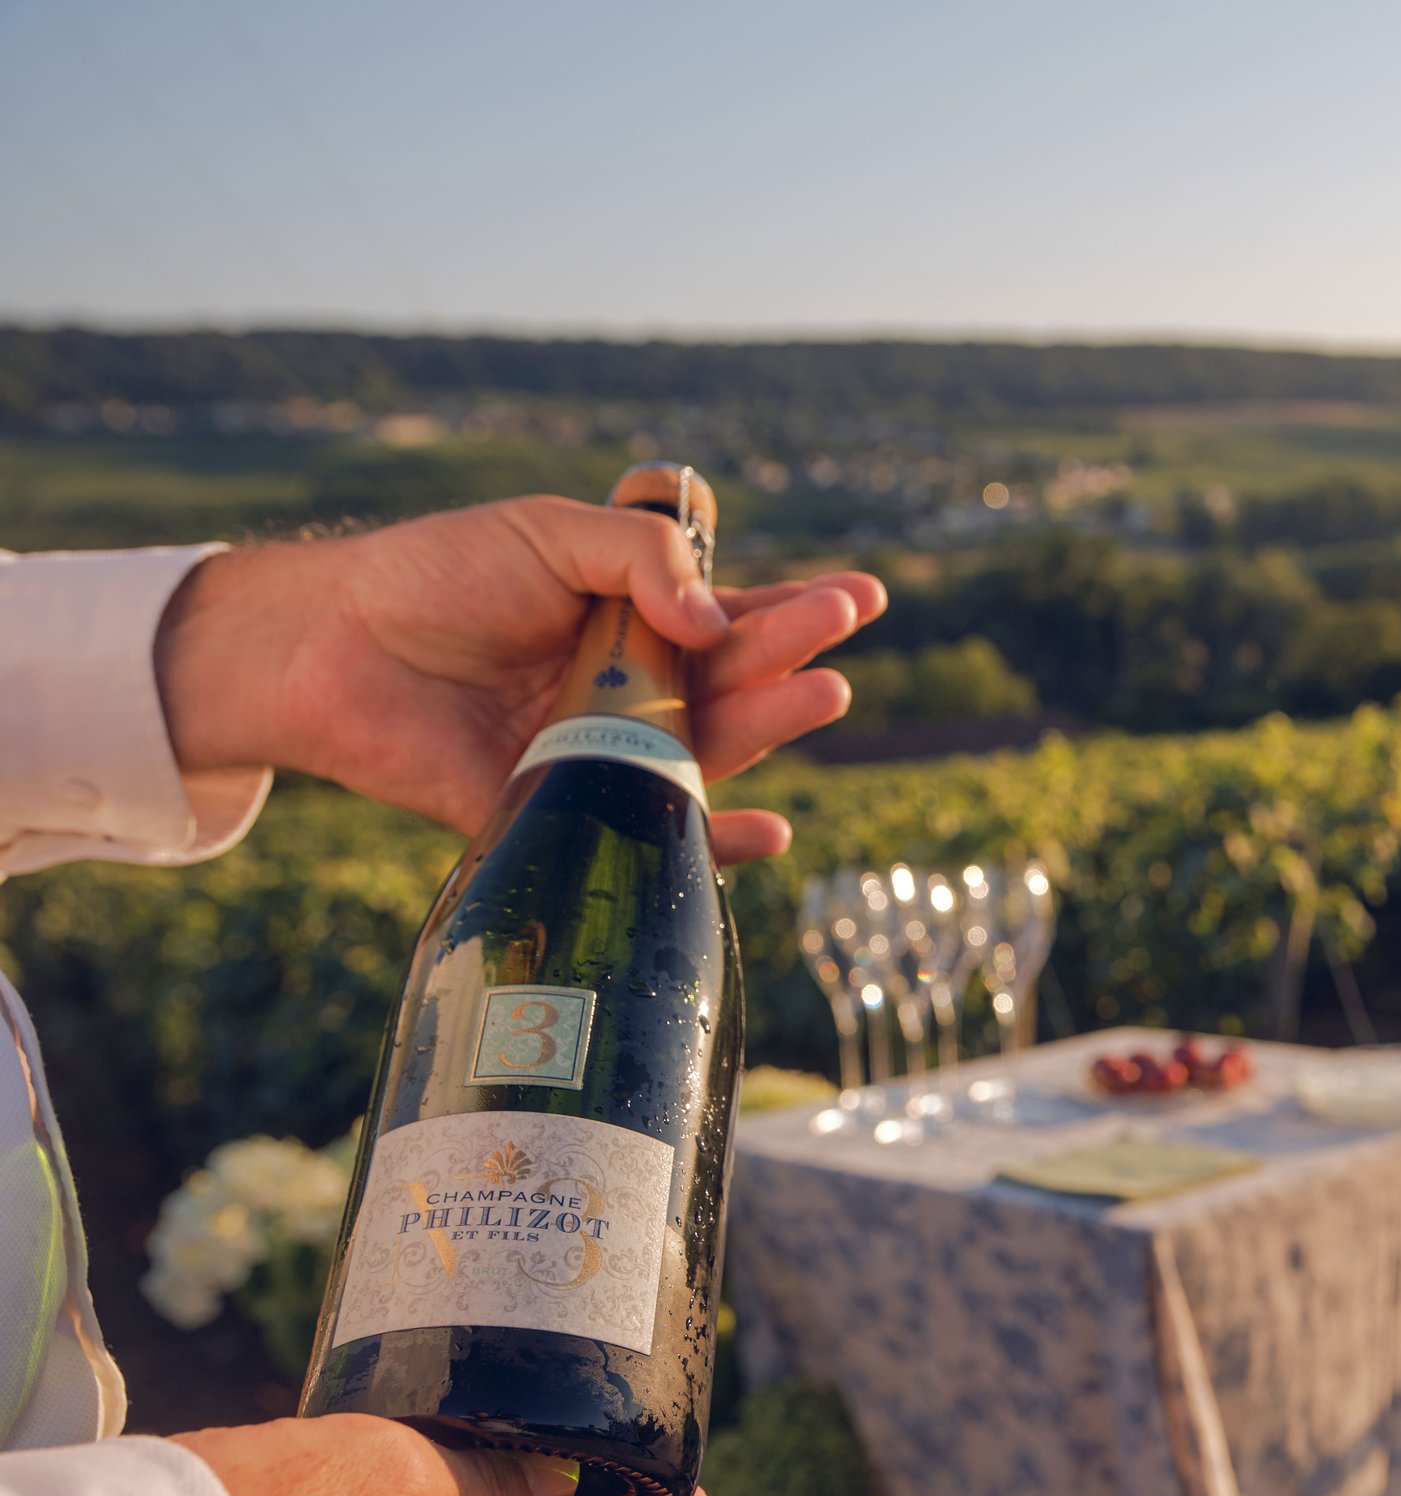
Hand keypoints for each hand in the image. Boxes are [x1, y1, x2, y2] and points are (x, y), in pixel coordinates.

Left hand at [155, 495, 886, 863]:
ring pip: (707, 748)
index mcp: (627, 621)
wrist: (328, 646)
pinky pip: (650, 832)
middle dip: (794, 654)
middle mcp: (625, 689)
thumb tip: (716, 623)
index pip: (730, 617)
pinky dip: (716, 842)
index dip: (794, 608)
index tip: (858, 597)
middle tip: (843, 632)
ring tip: (823, 695)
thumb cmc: (433, 576)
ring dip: (773, 726)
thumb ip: (639, 561)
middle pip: (732, 680)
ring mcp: (599, 751)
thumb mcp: (548, 534)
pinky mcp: (563, 809)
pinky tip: (771, 832)